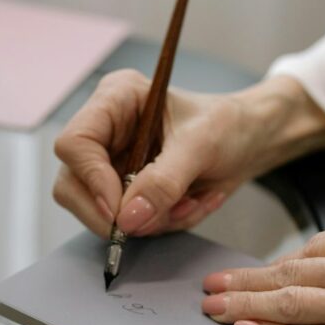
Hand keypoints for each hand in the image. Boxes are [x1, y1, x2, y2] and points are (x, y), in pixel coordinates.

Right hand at [53, 71, 324, 236]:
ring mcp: (111, 164)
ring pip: (99, 212)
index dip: (92, 180)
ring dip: (150, 220)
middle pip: (72, 185)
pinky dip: (163, 223)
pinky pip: (129, 224)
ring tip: (192, 202)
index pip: (74, 144)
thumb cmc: (229, 125)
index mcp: (115, 100)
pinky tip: (192, 203)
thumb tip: (127, 219)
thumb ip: (164, 181)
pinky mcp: (126, 191)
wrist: (251, 142)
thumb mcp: (202, 146)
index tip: (120, 210)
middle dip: (118, 212)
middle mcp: (105, 131)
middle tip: (162, 216)